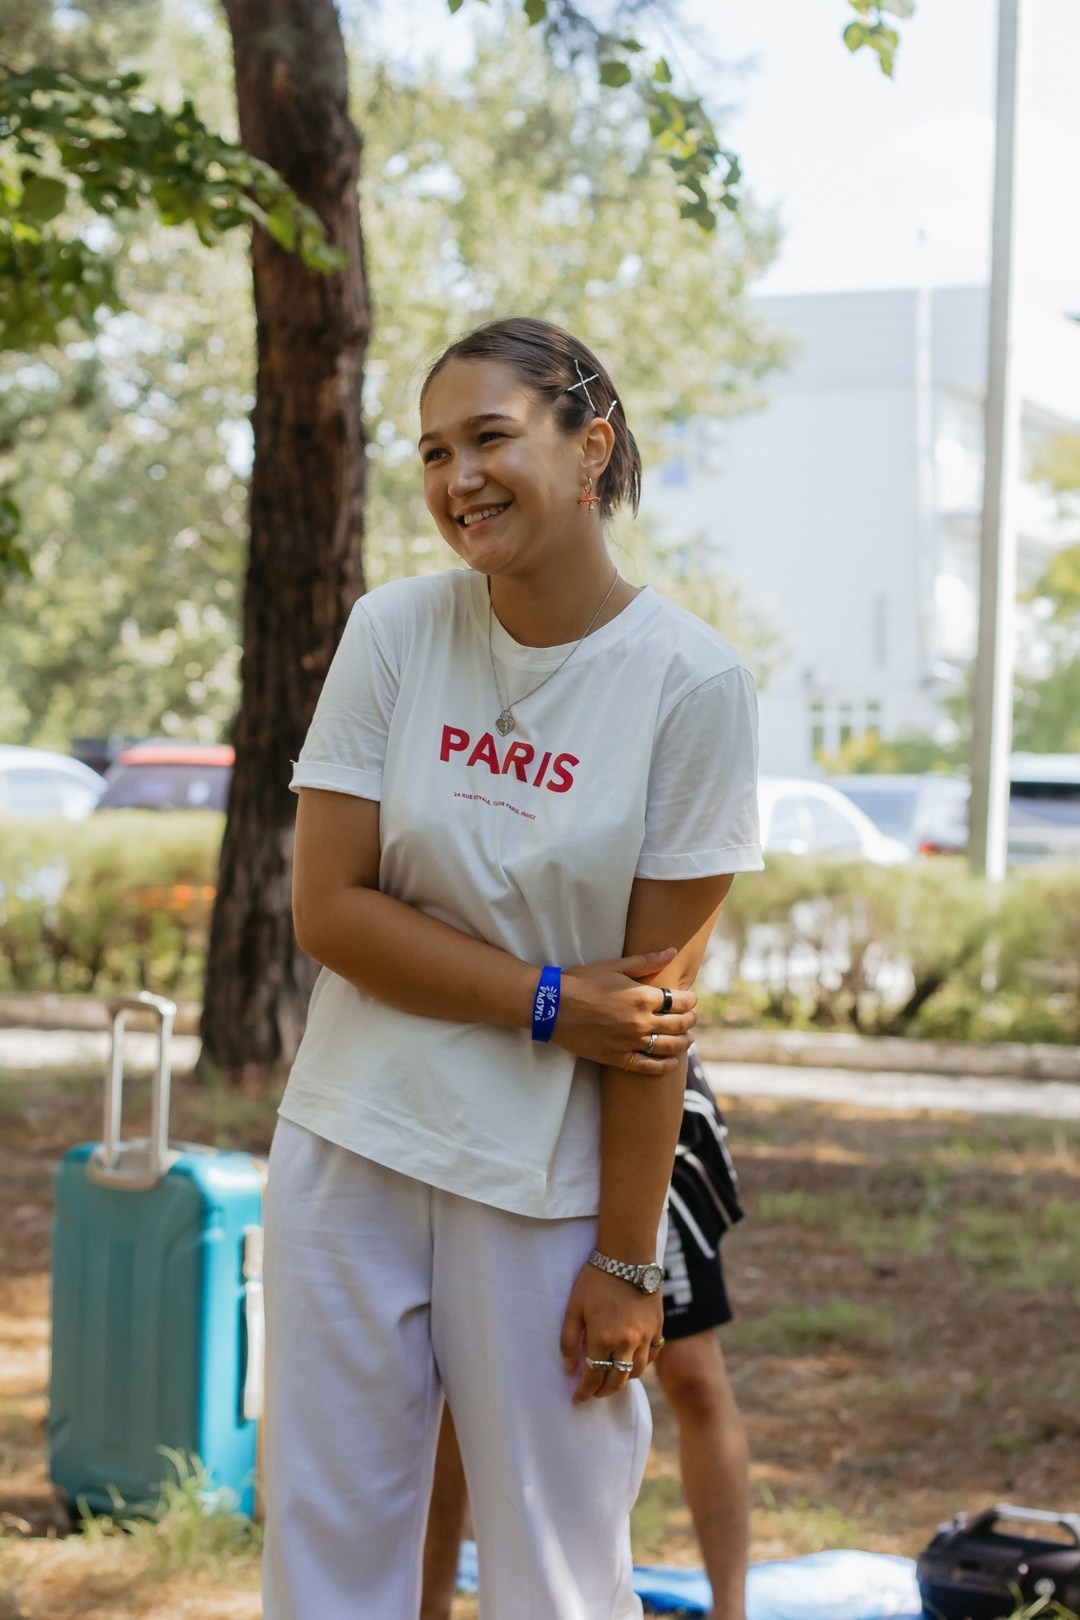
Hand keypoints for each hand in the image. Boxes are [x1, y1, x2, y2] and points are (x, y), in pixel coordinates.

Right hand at [553, 950, 695, 1073]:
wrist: (552, 1006)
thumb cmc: (582, 982)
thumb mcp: (615, 966)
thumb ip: (647, 961)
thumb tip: (672, 951)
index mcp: (643, 997)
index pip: (680, 1001)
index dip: (690, 1000)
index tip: (689, 1000)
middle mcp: (641, 1021)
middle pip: (679, 1024)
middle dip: (690, 1021)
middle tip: (691, 1019)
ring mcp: (630, 1042)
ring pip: (668, 1047)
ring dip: (683, 1043)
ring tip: (687, 1040)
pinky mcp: (617, 1058)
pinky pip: (648, 1067)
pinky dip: (664, 1066)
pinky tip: (672, 1063)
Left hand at [560, 1262, 663, 1404]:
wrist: (628, 1255)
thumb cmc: (595, 1278)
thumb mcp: (573, 1307)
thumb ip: (569, 1340)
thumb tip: (570, 1368)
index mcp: (603, 1339)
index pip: (593, 1377)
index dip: (583, 1392)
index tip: (576, 1400)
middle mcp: (627, 1343)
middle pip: (616, 1381)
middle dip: (602, 1391)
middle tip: (592, 1393)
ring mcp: (646, 1336)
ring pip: (636, 1372)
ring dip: (622, 1379)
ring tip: (611, 1377)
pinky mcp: (658, 1327)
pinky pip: (652, 1356)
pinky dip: (641, 1364)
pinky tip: (631, 1361)